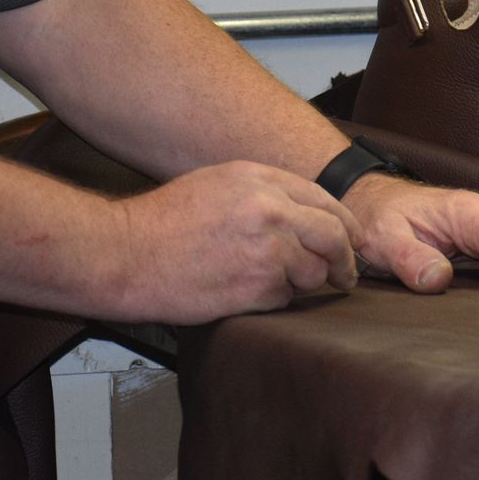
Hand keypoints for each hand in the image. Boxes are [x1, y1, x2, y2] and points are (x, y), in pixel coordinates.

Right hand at [108, 161, 364, 323]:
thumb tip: (305, 212)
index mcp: (261, 179)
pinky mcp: (256, 285)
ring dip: (302, 282)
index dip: (345, 223)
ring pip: (312, 271)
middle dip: (345, 259)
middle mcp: (270, 209)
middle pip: (333, 235)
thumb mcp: (218, 183)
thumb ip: (264, 192)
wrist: (125, 254)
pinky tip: (246, 293)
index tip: (353, 239)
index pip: (324, 200)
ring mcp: (266, 248)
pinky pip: (285, 297)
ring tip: (272, 282)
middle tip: (346, 276)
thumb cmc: (164, 221)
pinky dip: (274, 300)